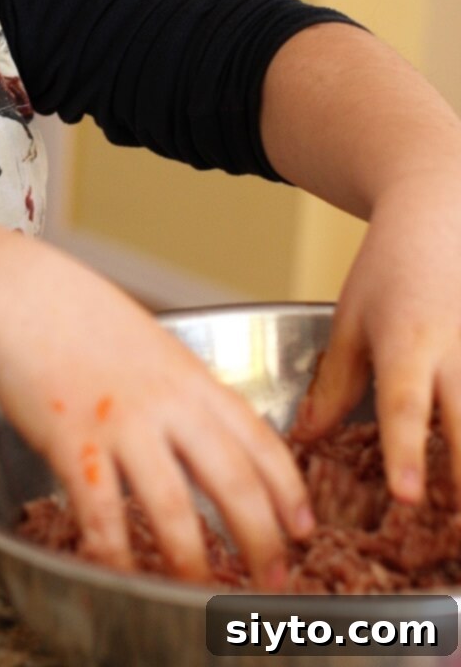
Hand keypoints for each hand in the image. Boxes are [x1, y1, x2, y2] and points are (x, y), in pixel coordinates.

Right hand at [0, 242, 313, 587]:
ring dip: (193, 561)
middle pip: (233, 480)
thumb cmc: (75, 310)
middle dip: (261, 539)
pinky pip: (102, 515)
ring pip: (174, 508)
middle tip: (274, 579)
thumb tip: (198, 425)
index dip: (288, 489)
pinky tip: (123, 576)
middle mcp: (167, 402)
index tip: (303, 525)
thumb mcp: (149, 341)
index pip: (259, 438)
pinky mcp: (73, 442)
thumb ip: (177, 386)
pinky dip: (116, 555)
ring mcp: (122, 423)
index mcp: (190, 376)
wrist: (18, 294)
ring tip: (203, 593)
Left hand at [292, 173, 460, 504]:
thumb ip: (334, 384)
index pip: (405, 407)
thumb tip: (307, 440)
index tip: (408, 498)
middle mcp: (458, 353)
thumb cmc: (390, 269)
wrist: (445, 214)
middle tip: (460, 538)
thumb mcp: (350, 319)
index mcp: (406, 342)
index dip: (406, 454)